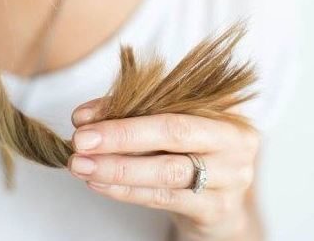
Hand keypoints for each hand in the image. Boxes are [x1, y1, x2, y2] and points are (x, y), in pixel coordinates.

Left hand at [69, 98, 260, 239]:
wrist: (224, 195)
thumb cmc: (194, 148)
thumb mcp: (176, 123)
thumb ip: (137, 112)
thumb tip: (86, 116)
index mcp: (223, 110)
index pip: (169, 105)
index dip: (125, 112)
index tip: (84, 116)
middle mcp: (233, 144)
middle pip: (172, 134)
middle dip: (121, 137)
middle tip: (81, 141)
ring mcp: (228, 180)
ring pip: (165, 173)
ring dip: (116, 169)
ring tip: (82, 165)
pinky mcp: (215, 210)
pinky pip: (163, 199)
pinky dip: (126, 191)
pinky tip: (100, 183)